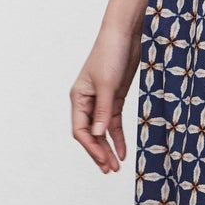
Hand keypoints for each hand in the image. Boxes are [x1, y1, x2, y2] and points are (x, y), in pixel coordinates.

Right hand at [70, 22, 141, 173]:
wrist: (125, 34)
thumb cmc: (111, 53)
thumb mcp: (108, 84)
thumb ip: (103, 110)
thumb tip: (97, 134)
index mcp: (78, 98)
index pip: (80, 130)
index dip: (91, 147)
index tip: (104, 160)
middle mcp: (86, 101)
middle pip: (90, 134)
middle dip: (99, 152)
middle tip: (110, 170)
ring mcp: (101, 100)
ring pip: (101, 131)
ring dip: (108, 147)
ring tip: (115, 166)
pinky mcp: (115, 97)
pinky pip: (113, 123)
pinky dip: (117, 136)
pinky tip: (122, 151)